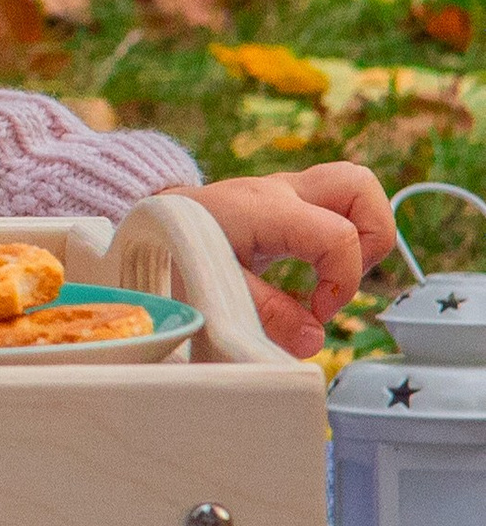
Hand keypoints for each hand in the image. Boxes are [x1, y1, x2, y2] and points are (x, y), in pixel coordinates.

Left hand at [188, 166, 394, 356]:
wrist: (153, 218)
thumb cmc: (174, 250)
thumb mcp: (210, 287)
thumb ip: (263, 314)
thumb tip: (314, 340)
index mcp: (264, 209)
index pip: (337, 235)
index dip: (343, 282)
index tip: (319, 313)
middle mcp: (283, 190)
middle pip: (361, 186)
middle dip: (373, 240)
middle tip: (340, 279)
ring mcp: (290, 189)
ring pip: (357, 188)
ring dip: (364, 234)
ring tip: (334, 273)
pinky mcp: (293, 200)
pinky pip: (339, 204)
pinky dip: (344, 236)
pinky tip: (318, 268)